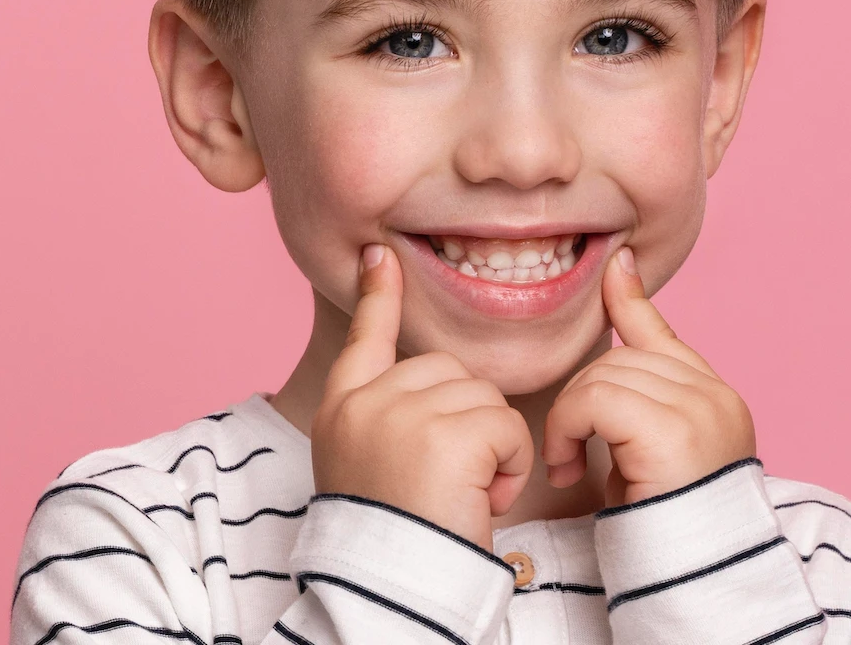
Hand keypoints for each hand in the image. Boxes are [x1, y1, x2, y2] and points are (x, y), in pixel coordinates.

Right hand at [311, 244, 534, 549]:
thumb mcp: (373, 467)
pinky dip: (508, 464)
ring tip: (462, 496)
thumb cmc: (398, 541)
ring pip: (483, 397)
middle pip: (449, 370)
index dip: (378, 295)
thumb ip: (391, 414)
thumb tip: (435, 378)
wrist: (393, 595)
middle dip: (468, 422)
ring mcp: (400, 412)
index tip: (380, 254)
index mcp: (342, 409)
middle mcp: (364, 402)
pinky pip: (505, 424)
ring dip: (491, 448)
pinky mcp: (444, 432)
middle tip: (448, 482)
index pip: (364, 336)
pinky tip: (480, 500)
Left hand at [542, 248, 755, 507]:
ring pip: (602, 378)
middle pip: (619, 361)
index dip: (630, 299)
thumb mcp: (645, 455)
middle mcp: (715, 396)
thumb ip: (633, 402)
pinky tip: (569, 469)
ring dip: (570, 421)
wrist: (696, 585)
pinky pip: (595, 402)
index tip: (614, 264)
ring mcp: (700, 409)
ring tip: (568, 465)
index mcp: (714, 398)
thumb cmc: (664, 530)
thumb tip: (609, 361)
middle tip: (568, 452)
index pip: (662, 334)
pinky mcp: (673, 430)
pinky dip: (569, 430)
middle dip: (581, 402)